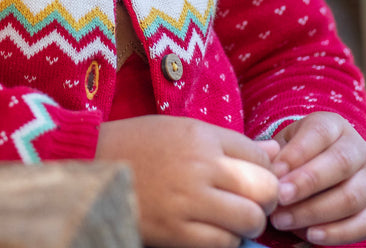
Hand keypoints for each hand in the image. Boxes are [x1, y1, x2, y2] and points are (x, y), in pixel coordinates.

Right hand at [96, 115, 279, 247]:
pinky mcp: (176, 232)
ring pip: (249, 219)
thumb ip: (229, 142)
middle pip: (263, 188)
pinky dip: (225, 241)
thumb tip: (274, 152)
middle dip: (265, 199)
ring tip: (233, 220)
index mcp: (200, 135)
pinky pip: (222, 244)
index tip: (255, 178)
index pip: (258, 155)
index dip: (265, 170)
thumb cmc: (138, 144)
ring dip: (248, 224)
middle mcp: (200, 165)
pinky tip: (212, 231)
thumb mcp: (182, 129)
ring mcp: (188, 200)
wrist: (91, 165)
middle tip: (252, 203)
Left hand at [267, 113, 365, 243]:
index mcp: (334, 125)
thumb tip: (268, 168)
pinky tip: (311, 235)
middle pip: (340, 163)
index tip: (274, 174)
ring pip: (351, 197)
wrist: (324, 167)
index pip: (319, 134)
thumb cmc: (297, 154)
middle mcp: (358, 149)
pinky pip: (364, 225)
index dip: (296, 154)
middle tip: (279, 198)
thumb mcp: (285, 144)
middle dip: (307, 183)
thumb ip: (275, 154)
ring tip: (284, 221)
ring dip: (315, 212)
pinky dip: (337, 233)